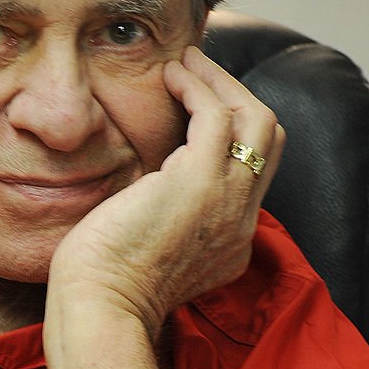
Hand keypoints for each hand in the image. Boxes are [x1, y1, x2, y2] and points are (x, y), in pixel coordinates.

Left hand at [46, 46, 284, 341]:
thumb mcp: (149, 251)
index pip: (253, 172)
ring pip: (255, 120)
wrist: (99, 307)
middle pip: (269, 140)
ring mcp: (226, 200)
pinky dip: (197, 86)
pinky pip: (215, 115)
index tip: (200, 106)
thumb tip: (142, 186)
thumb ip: (162, 218)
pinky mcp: (198, 181)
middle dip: (238, 97)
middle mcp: (239, 221)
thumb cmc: (103, 283)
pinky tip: (170, 75)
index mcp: (228, 242)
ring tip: (187, 62)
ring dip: (221, 83)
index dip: (233, 132)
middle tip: (201, 71)